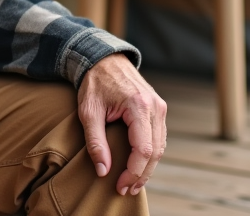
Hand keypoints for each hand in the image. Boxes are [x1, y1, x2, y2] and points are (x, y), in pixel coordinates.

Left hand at [78, 53, 166, 196]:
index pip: (143, 149)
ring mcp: (160, 107)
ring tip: (132, 183)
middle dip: (141, 175)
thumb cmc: (94, 83)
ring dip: (148, 168)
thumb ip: (95, 142)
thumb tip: (103, 171)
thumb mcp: (88, 112)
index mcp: (138, 106)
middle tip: (125, 190)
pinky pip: (159, 138)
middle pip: (155, 152)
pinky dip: (151, 155)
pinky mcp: (158, 108)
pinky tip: (138, 166)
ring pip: (160, 147)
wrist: (104, 59)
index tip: (119, 186)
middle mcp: (155, 107)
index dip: (132, 172)